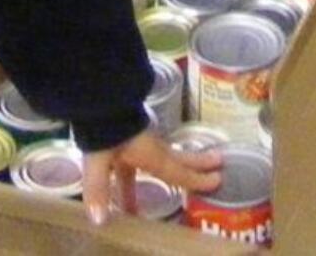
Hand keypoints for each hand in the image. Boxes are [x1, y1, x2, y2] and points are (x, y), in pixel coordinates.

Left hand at [81, 128, 220, 225]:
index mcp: (149, 152)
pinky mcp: (126, 137)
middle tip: (219, 161)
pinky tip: (132, 187)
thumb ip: (99, 187)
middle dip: (196, 163)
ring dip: (177, 165)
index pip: (176, 170)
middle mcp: (149, 146)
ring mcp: (138, 140)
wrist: (96, 95)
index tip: (218, 178)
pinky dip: (147, 170)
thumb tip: (100, 219)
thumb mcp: (99, 157)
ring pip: (162, 157)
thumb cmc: (102, 126)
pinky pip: (143, 159)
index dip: (196, 179)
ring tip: (189, 174)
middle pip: (176, 158)